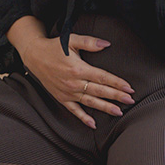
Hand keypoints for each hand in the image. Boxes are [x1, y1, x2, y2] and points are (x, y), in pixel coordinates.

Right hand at [19, 34, 134, 128]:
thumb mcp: (71, 40)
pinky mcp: (61, 98)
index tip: (129, 88)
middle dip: (116, 96)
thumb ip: (90, 42)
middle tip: (130, 101)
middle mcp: (74, 82)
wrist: (34, 56)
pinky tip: (93, 124)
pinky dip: (83, 118)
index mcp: (78, 68)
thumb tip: (106, 44)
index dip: (117, 83)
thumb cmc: (54, 47)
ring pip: (90, 102)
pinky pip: (74, 110)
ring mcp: (68, 92)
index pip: (103, 77)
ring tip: (118, 112)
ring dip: (105, 108)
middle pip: (100, 91)